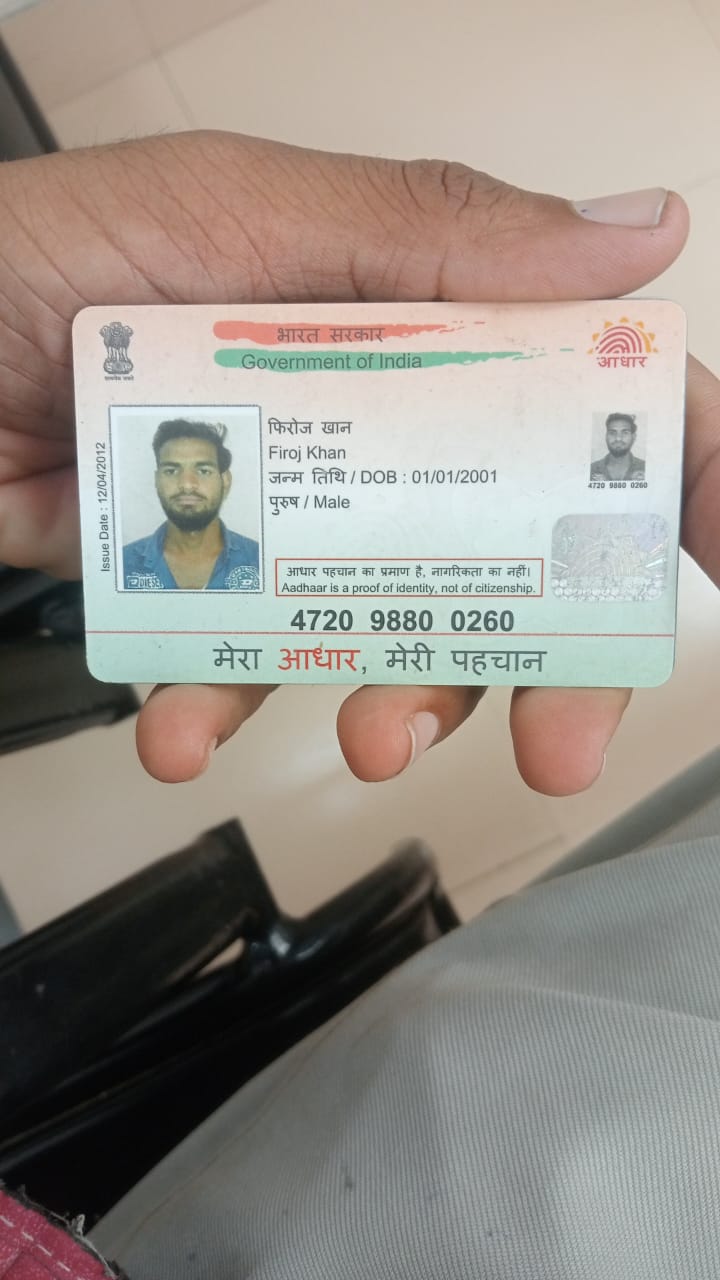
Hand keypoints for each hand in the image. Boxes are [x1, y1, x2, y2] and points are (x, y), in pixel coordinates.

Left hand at [0, 131, 710, 790]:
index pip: (580, 396)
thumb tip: (630, 240)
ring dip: (392, 698)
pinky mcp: (207, 575)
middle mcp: (364, 423)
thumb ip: (427, 236)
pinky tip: (188, 726)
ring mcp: (289, 507)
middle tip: (556, 738)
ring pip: (389, 626)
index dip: (672, 473)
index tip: (719, 556)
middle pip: (507, 551)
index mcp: (405, 324)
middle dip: (545, 656)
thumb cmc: (32, 255)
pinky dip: (224, 707)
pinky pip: (246, 662)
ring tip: (358, 740)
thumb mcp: (239, 214)